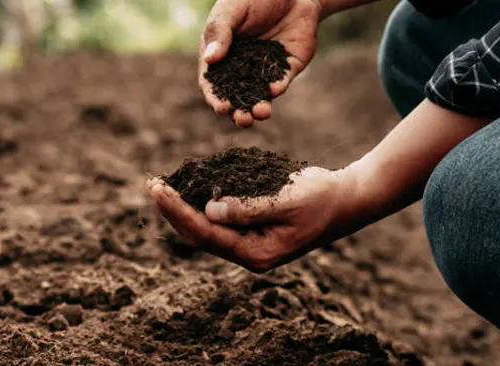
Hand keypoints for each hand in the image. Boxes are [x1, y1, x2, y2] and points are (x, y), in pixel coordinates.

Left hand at [147, 166, 366, 272]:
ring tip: (161, 188)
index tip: (158, 190)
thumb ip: (248, 208)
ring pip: (207, 230)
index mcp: (258, 253)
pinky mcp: (254, 232)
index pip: (207, 233)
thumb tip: (209, 211)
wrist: (347, 200)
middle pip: (200, 236)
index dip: (178, 211)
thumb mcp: (286, 200)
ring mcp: (252, 245)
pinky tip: (188, 191)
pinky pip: (220, 222)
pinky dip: (201, 206)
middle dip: (174, 211)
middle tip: (152, 185)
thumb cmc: (321, 197)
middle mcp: (251, 254)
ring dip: (183, 209)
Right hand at [199, 0, 321, 127]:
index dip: (216, 98)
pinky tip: (274, 90)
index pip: (213, 84)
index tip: (221, 107)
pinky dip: (277, 88)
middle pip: (236, 98)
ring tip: (261, 113)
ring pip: (259, 96)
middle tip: (243, 119)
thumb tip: (210, 60)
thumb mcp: (231, 10)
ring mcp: (264, 70)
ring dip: (259, 108)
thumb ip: (220, 33)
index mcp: (221, 56)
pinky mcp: (286, 68)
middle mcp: (241, 68)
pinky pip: (281, 82)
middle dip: (239, 112)